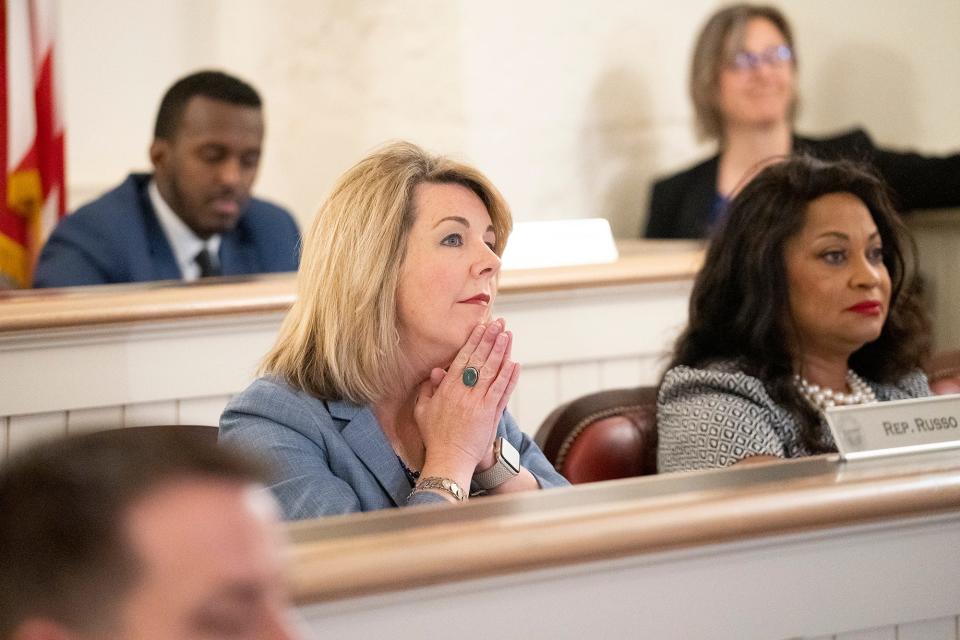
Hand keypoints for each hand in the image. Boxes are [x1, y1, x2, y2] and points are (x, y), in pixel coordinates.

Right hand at [414, 319, 520, 482]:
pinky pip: (502, 391)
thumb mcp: (423, 411)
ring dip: (502, 352)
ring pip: (493, 372)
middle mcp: (463, 393)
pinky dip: (510, 377)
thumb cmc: (435, 437)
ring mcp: (479, 403)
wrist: (449, 460)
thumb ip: (428, 390)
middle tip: (499, 324)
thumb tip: (435, 372)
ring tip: (508, 335)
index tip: (481, 327)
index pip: (463, 359)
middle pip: (480, 360)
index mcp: (447, 390)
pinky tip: (515, 363)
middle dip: (490, 340)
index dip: (473, 341)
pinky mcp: (491, 414)